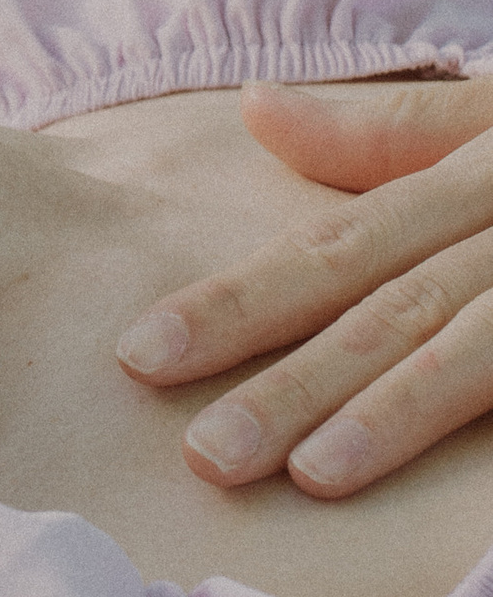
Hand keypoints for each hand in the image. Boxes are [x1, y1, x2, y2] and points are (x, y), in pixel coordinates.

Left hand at [116, 76, 492, 496]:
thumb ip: (387, 131)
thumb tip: (252, 106)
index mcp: (474, 176)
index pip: (338, 246)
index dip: (240, 302)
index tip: (138, 357)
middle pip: (392, 304)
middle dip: (295, 380)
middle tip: (201, 454)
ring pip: (470, 348)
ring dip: (390, 412)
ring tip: (307, 476)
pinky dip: (469, 425)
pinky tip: (437, 490)